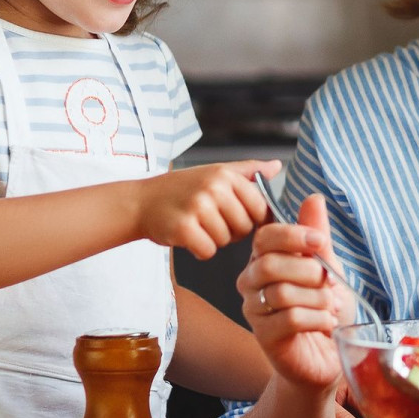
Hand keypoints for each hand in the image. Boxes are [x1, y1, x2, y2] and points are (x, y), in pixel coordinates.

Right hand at [136, 159, 281, 257]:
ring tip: (197, 226)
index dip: (250, 218)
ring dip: (214, 240)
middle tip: (210, 221)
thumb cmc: (181, 189)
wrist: (140, 202)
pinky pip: (208, 251)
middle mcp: (213, 188)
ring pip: (226, 241)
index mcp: (225, 174)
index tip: (233, 215)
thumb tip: (278, 166)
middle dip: (232, 231)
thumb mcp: (215, 173)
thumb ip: (248, 171)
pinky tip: (188, 237)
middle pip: (245, 227)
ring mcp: (197, 207)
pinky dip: (199, 250)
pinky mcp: (182, 228)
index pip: (260, 208)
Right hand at [238, 193, 351, 392]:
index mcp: (266, 259)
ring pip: (282, 292)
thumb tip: (313, 198)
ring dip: (318, 298)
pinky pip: (290, 319)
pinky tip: (328, 323)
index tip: (320, 241)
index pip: (264, 236)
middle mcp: (252, 282)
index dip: (292, 235)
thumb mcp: (328, 266)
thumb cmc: (325, 309)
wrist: (329, 356)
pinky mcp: (264, 337)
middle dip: (309, 271)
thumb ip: (317, 235)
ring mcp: (254, 310)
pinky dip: (318, 319)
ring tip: (331, 306)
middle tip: (331, 283)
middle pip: (270, 264)